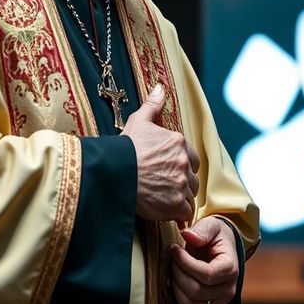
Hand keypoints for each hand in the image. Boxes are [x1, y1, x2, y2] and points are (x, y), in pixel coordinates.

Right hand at [121, 83, 199, 222]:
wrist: (111, 173)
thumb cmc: (123, 148)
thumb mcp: (138, 121)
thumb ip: (152, 105)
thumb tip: (160, 88)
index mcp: (179, 142)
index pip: (191, 158)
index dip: (181, 165)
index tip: (167, 171)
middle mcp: (184, 162)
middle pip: (192, 177)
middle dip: (182, 183)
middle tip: (164, 187)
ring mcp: (181, 184)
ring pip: (190, 195)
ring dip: (180, 199)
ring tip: (162, 200)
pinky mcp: (175, 204)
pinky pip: (186, 212)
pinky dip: (178, 215)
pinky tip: (167, 213)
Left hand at [170, 216, 239, 303]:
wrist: (221, 250)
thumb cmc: (215, 238)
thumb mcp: (211, 226)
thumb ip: (202, 230)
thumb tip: (187, 235)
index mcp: (230, 268)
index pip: (206, 274)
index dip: (185, 263)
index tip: (174, 249)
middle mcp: (228, 289)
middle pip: (196, 291)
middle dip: (178, 273)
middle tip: (172, 258)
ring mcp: (220, 302)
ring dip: (176, 286)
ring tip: (174, 270)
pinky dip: (178, 297)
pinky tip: (177, 281)